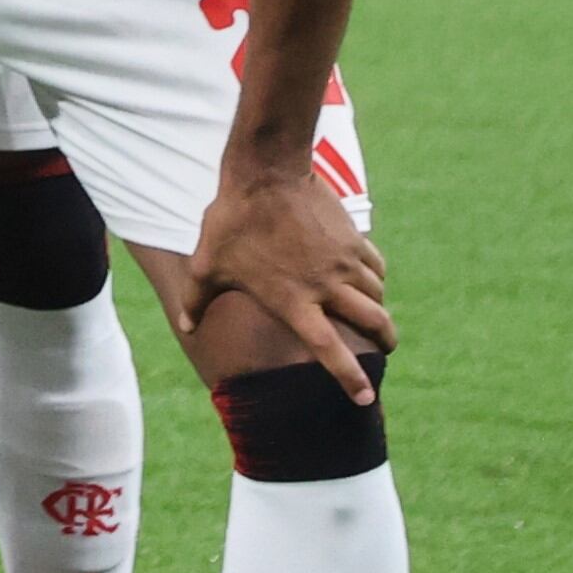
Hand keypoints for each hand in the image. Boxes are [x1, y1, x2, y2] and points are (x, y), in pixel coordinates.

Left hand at [180, 162, 393, 402]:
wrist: (264, 174)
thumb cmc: (231, 222)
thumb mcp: (205, 265)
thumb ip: (196, 299)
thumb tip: (186, 326)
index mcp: (293, 301)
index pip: (328, 349)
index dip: (348, 376)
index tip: (365, 397)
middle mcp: (326, 287)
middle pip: (373, 323)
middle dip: (386, 341)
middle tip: (386, 348)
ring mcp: (344, 262)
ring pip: (378, 295)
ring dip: (378, 307)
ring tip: (371, 312)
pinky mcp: (354, 239)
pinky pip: (377, 267)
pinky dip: (376, 277)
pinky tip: (368, 278)